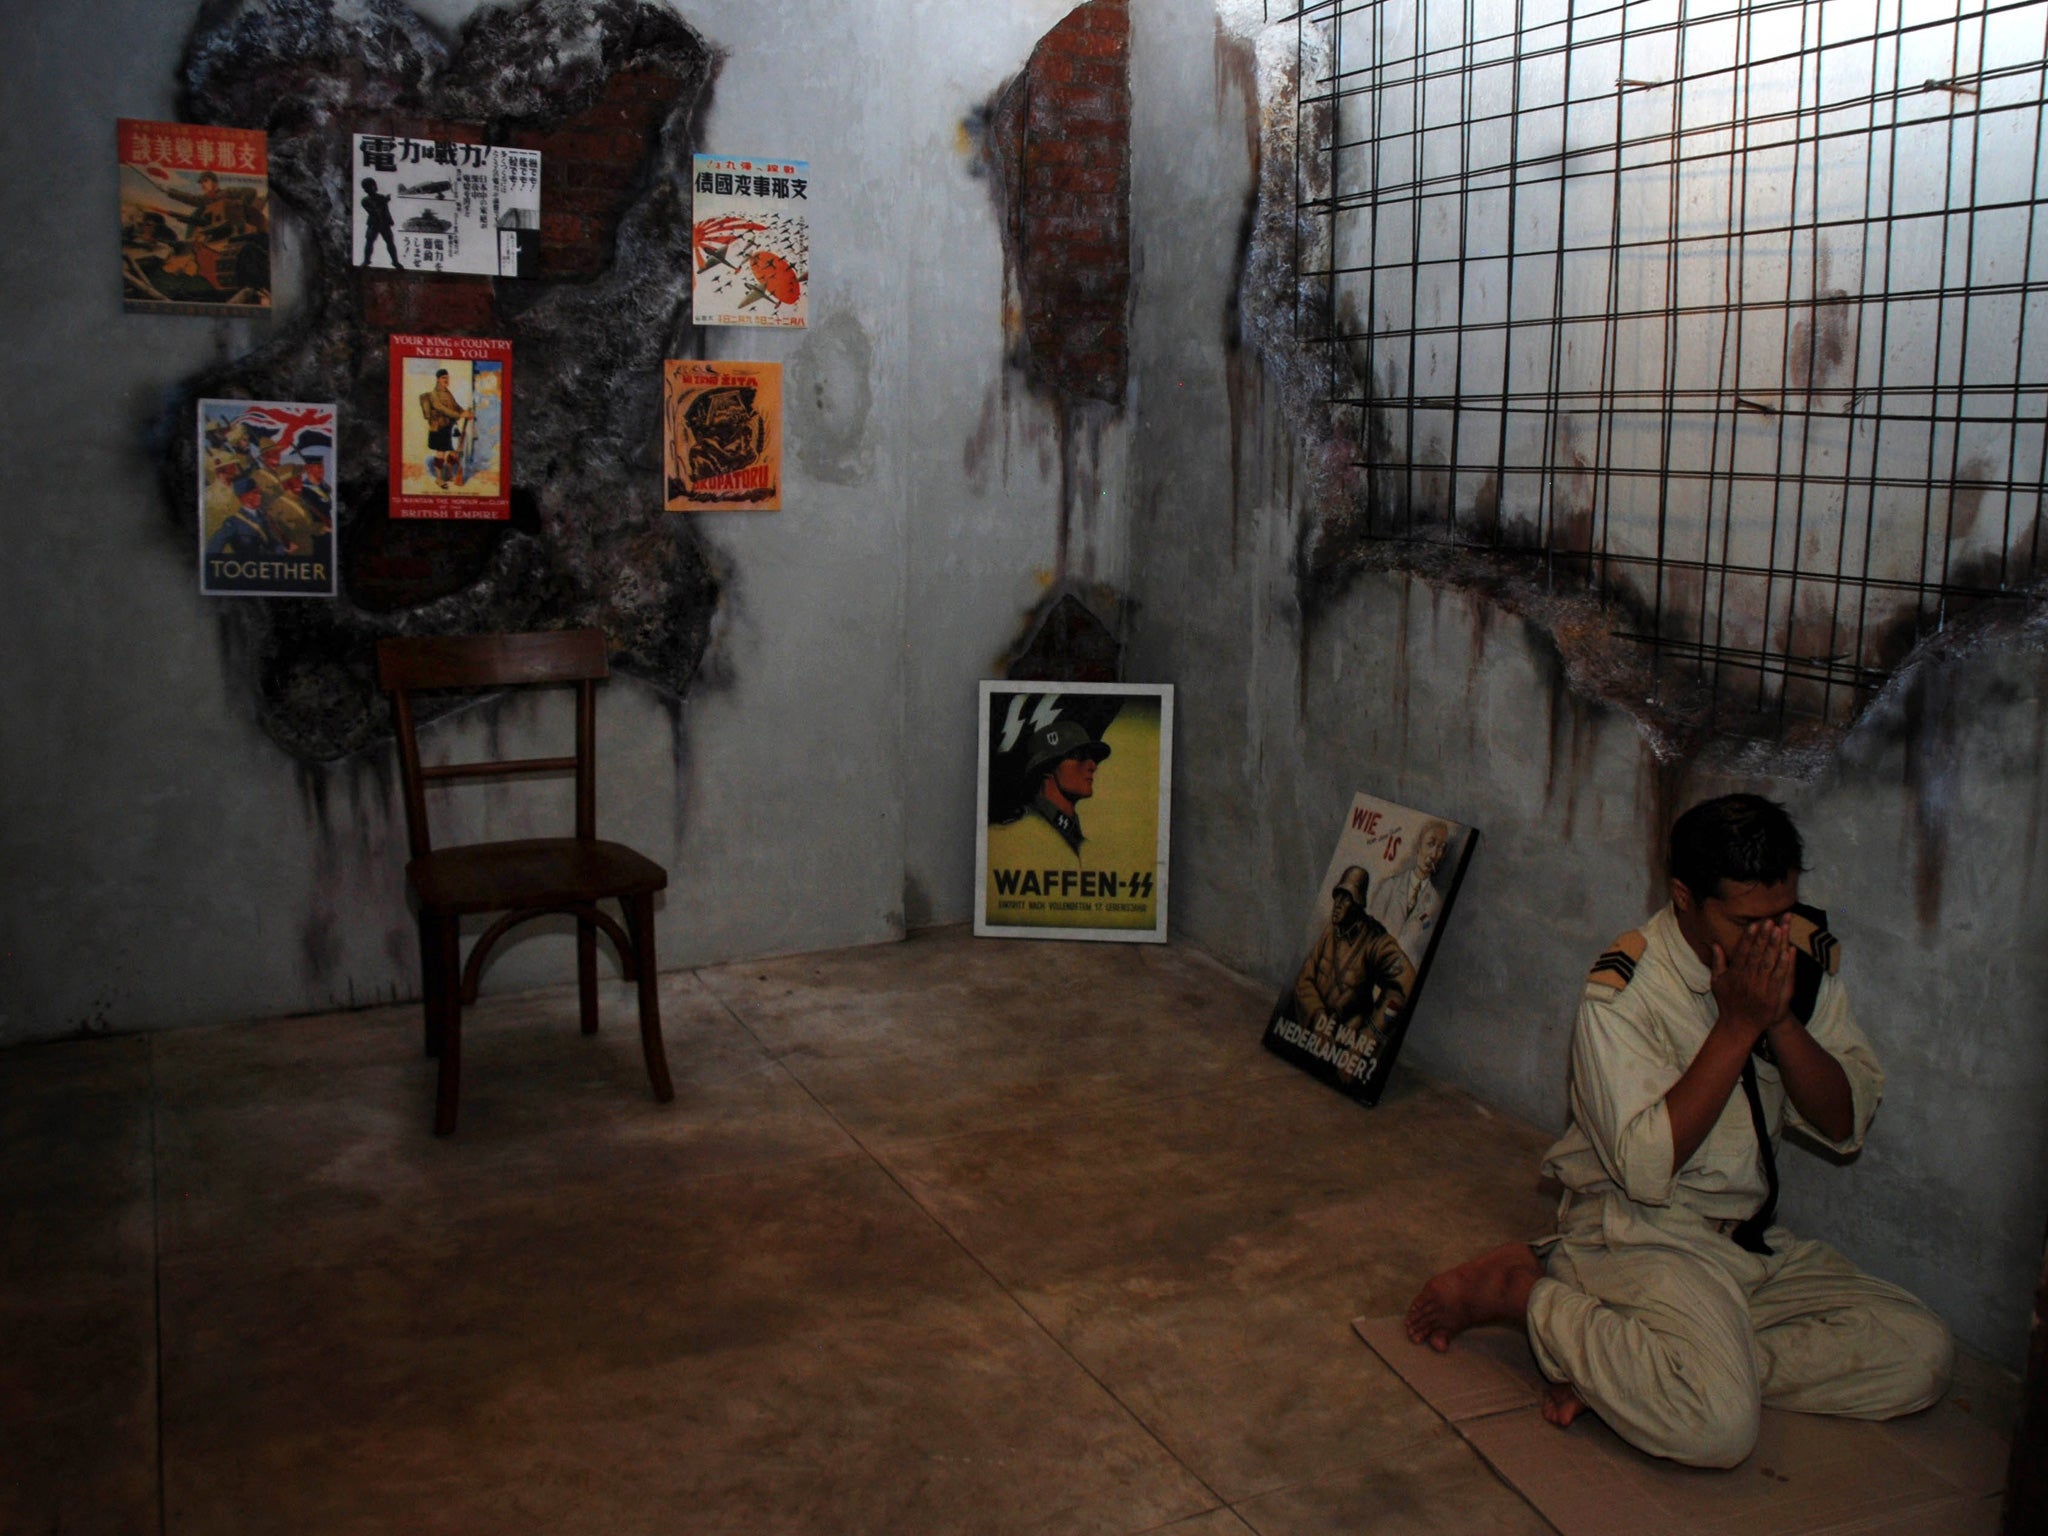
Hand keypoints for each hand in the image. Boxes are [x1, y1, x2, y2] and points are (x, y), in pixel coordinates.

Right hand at [1711, 917, 1794, 1038]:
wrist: (1738, 1026)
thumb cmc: (1728, 1003)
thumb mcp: (1717, 982)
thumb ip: (1717, 962)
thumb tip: (1715, 944)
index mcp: (1734, 973)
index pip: (1743, 951)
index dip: (1749, 937)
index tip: (1756, 924)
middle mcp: (1747, 978)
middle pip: (1757, 953)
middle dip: (1764, 936)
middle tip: (1770, 921)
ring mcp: (1760, 987)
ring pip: (1768, 962)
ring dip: (1775, 945)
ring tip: (1780, 930)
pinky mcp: (1771, 996)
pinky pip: (1778, 977)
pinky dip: (1784, 964)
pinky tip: (1788, 952)